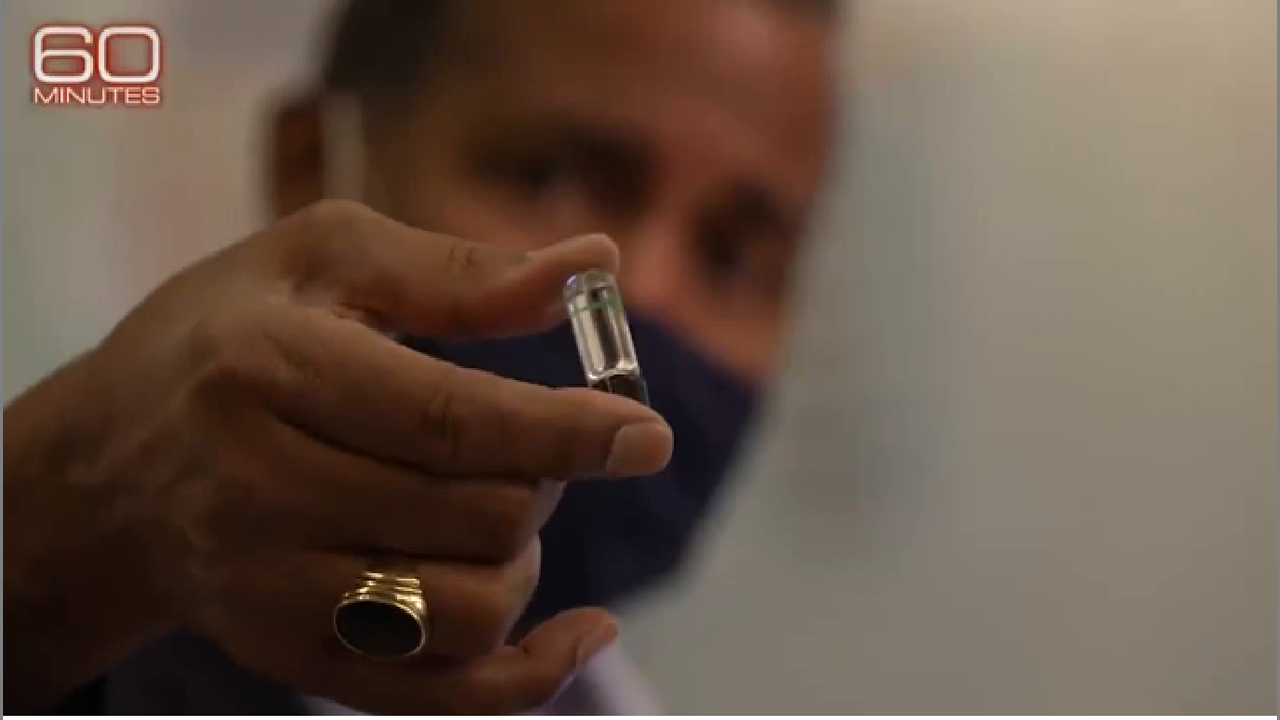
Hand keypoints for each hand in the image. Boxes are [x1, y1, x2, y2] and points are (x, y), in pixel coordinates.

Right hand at [4, 200, 671, 713]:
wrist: (109, 467)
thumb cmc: (226, 339)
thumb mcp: (321, 258)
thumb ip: (460, 271)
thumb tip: (597, 264)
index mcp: (267, 369)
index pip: (447, 419)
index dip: (565, 431)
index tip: (648, 435)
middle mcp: (257, 490)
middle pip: (474, 516)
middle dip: (547, 477)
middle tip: (537, 444)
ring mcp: (268, 589)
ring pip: (467, 610)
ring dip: (526, 558)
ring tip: (500, 509)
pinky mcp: (287, 654)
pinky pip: (435, 696)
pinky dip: (529, 674)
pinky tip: (582, 632)